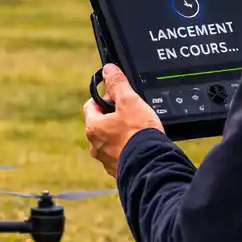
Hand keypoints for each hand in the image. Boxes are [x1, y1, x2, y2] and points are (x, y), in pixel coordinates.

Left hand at [83, 64, 164, 178]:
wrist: (151, 165)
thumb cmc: (138, 134)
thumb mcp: (129, 101)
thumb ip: (118, 84)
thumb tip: (109, 70)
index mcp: (93, 127)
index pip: (91, 106)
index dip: (104, 98)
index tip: (117, 97)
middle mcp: (95, 146)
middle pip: (100, 124)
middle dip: (113, 117)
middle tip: (130, 113)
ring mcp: (106, 160)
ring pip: (110, 141)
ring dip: (120, 135)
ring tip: (137, 131)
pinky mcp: (119, 170)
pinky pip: (120, 156)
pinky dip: (127, 150)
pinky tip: (139, 146)